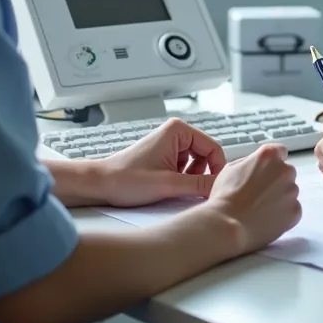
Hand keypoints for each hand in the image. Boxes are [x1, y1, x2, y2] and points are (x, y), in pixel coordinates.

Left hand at [99, 118, 225, 206]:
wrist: (101, 184)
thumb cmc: (126, 179)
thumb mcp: (169, 184)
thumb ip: (199, 185)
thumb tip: (222, 188)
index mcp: (178, 130)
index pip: (214, 148)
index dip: (217, 170)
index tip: (215, 189)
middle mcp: (175, 133)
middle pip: (206, 156)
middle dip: (203, 175)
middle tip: (194, 192)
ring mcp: (169, 145)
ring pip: (197, 164)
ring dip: (192, 179)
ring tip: (176, 190)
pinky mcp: (164, 156)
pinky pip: (185, 168)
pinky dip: (183, 180)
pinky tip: (170, 189)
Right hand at [205, 143, 301, 253]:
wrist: (228, 225)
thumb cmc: (225, 196)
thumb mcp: (231, 168)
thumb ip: (250, 162)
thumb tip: (257, 165)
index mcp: (269, 156)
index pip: (280, 151)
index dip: (272, 162)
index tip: (266, 171)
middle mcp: (285, 170)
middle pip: (286, 172)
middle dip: (276, 181)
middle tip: (259, 194)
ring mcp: (292, 191)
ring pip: (290, 192)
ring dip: (280, 197)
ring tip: (260, 209)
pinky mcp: (296, 211)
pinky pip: (293, 209)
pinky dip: (284, 214)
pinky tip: (267, 219)